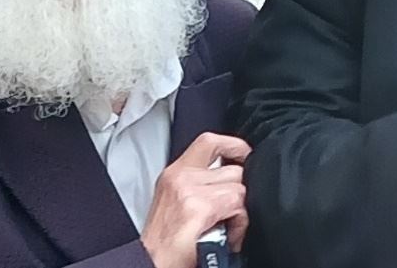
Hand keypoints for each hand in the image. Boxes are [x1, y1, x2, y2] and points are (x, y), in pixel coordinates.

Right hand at [140, 132, 250, 267]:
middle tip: (233, 212)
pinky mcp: (199, 208)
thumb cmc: (163, 241)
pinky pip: (236, 205)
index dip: (233, 144)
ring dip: (241, 210)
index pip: (208, 141)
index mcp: (175, 172)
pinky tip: (228, 235)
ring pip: (239, 188)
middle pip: (232, 168)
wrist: (151, 261)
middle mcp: (181, 176)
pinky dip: (239, 224)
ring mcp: (190, 190)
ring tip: (229, 227)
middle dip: (240, 191)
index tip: (245, 154)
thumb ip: (197, 183)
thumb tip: (225, 179)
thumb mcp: (175, 200)